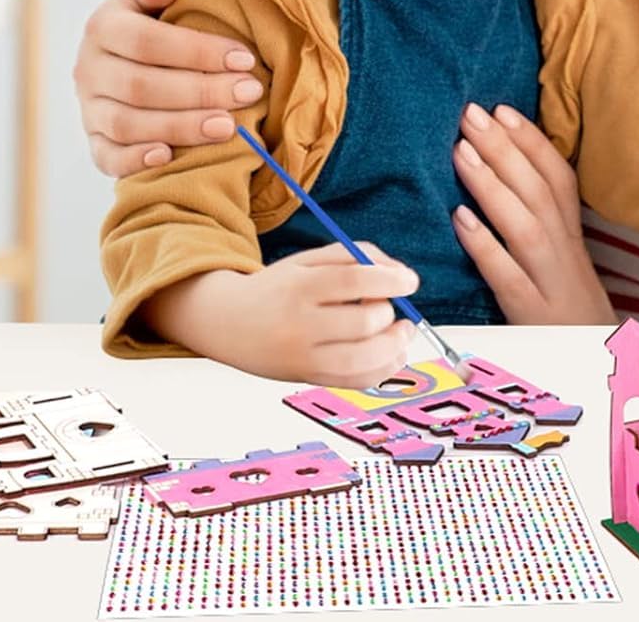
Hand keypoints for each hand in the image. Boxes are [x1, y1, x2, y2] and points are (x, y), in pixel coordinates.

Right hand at [76, 0, 263, 176]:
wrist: (124, 54)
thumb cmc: (156, 22)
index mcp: (103, 27)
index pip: (147, 41)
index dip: (197, 51)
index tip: (245, 58)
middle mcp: (89, 69)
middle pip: (141, 86)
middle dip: (201, 91)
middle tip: (249, 92)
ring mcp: (89, 108)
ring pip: (127, 124)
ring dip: (180, 127)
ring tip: (228, 127)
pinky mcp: (94, 140)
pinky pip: (107, 157)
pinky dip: (135, 160)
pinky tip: (169, 157)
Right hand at [148, 242, 421, 385]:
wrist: (228, 322)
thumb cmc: (280, 286)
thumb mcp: (309, 259)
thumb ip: (356, 256)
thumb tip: (400, 275)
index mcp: (300, 287)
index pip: (354, 282)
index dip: (390, 279)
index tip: (410, 280)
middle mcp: (300, 326)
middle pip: (362, 324)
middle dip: (389, 312)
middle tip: (391, 303)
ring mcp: (303, 359)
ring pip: (362, 362)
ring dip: (394, 345)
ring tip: (401, 330)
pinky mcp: (308, 379)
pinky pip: (354, 383)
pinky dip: (383, 370)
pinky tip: (392, 353)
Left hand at [452, 104, 615, 324]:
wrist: (605, 374)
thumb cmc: (570, 312)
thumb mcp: (565, 263)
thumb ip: (542, 223)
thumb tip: (505, 175)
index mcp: (573, 237)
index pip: (558, 178)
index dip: (531, 141)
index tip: (501, 109)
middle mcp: (567, 254)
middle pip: (539, 193)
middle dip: (504, 149)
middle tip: (470, 113)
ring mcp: (553, 284)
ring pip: (526, 227)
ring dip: (492, 186)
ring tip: (460, 151)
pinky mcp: (535, 317)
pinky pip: (509, 277)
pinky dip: (486, 246)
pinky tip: (459, 220)